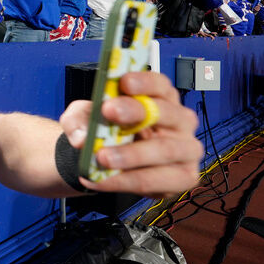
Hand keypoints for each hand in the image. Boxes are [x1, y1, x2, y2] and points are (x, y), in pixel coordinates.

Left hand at [59, 71, 202, 196]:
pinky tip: (100, 180)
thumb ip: (77, 121)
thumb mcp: (82, 119)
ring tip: (102, 158)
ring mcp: (185, 150)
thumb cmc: (103, 131)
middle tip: (108, 110)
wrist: (105, 162)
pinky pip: (155, 181)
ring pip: (164, 150)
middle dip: (137, 111)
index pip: (160, 84)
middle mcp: (180, 121)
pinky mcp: (182, 177)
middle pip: (167, 113)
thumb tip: (82, 138)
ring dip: (132, 154)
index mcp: (161, 98)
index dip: (145, 82)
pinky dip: (124, 181)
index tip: (124, 81)